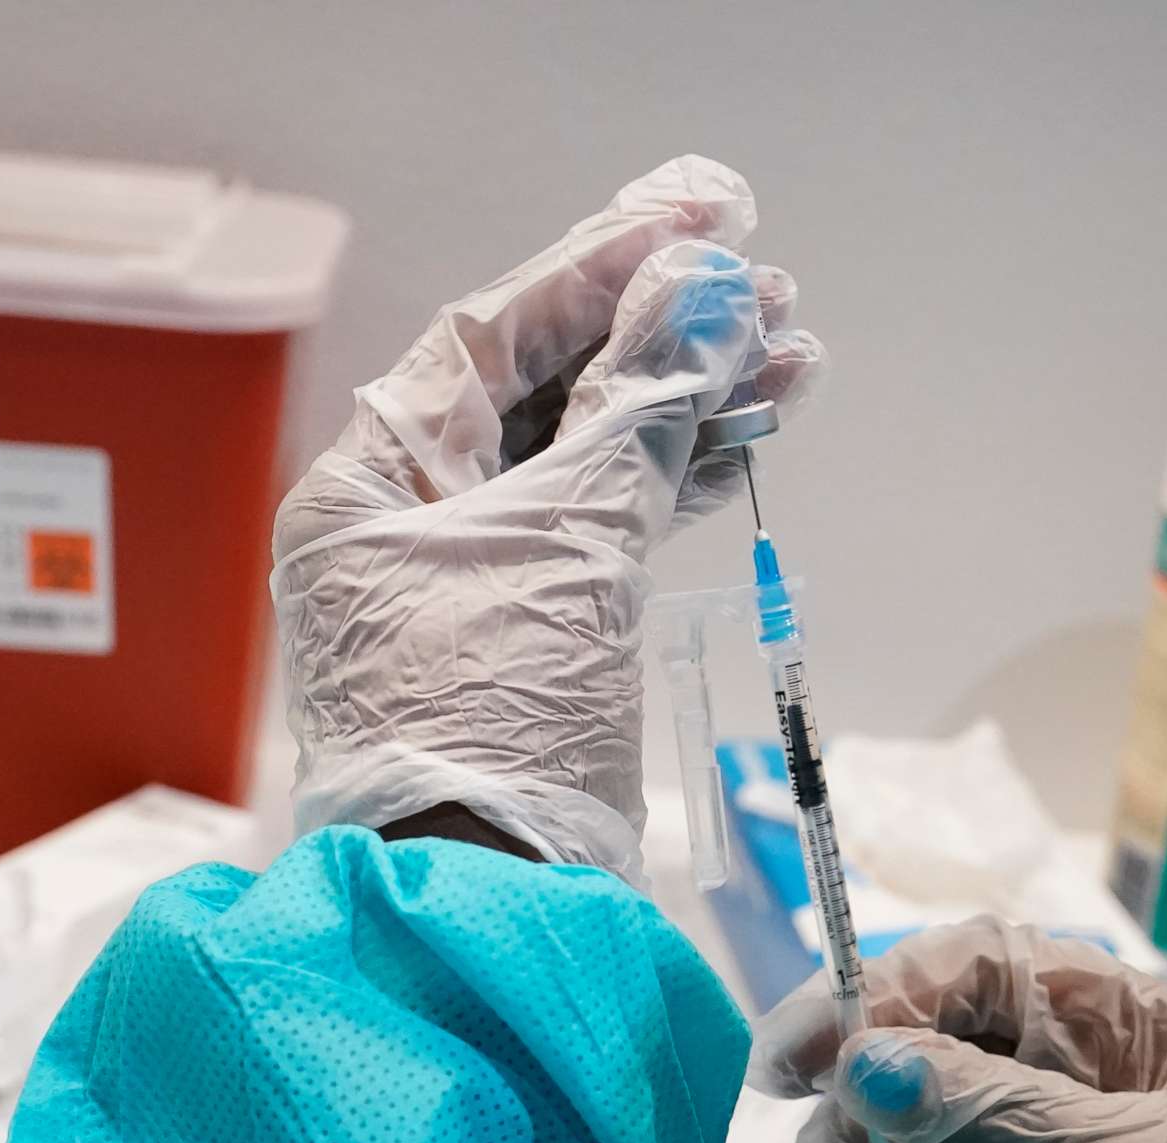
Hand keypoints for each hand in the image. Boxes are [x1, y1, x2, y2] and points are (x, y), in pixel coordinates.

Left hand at [271, 156, 825, 880]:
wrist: (491, 903)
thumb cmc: (493, 718)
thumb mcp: (570, 545)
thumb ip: (639, 411)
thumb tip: (706, 291)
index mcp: (373, 482)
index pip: (492, 335)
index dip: (603, 265)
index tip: (701, 215)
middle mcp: (409, 521)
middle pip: (546, 389)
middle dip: (662, 337)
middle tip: (770, 291)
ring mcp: (473, 582)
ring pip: (589, 459)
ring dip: (688, 406)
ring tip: (793, 360)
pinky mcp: (532, 639)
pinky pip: (606, 527)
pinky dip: (675, 484)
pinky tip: (748, 440)